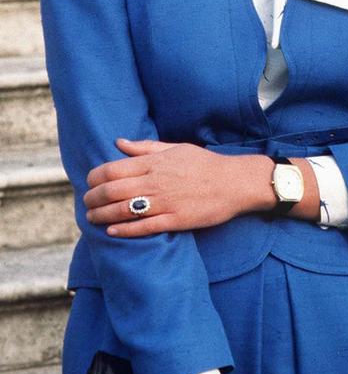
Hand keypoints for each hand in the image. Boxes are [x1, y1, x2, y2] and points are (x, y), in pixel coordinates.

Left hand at [84, 140, 277, 236]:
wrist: (234, 183)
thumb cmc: (205, 164)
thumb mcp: (176, 148)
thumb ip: (145, 147)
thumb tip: (118, 142)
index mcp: (154, 162)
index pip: (112, 169)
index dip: (94, 178)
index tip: (90, 182)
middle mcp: (156, 182)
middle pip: (112, 191)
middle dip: (92, 198)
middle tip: (86, 202)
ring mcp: (165, 202)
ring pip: (123, 211)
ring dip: (101, 215)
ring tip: (92, 217)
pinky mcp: (175, 220)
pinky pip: (143, 227)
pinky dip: (123, 230)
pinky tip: (111, 230)